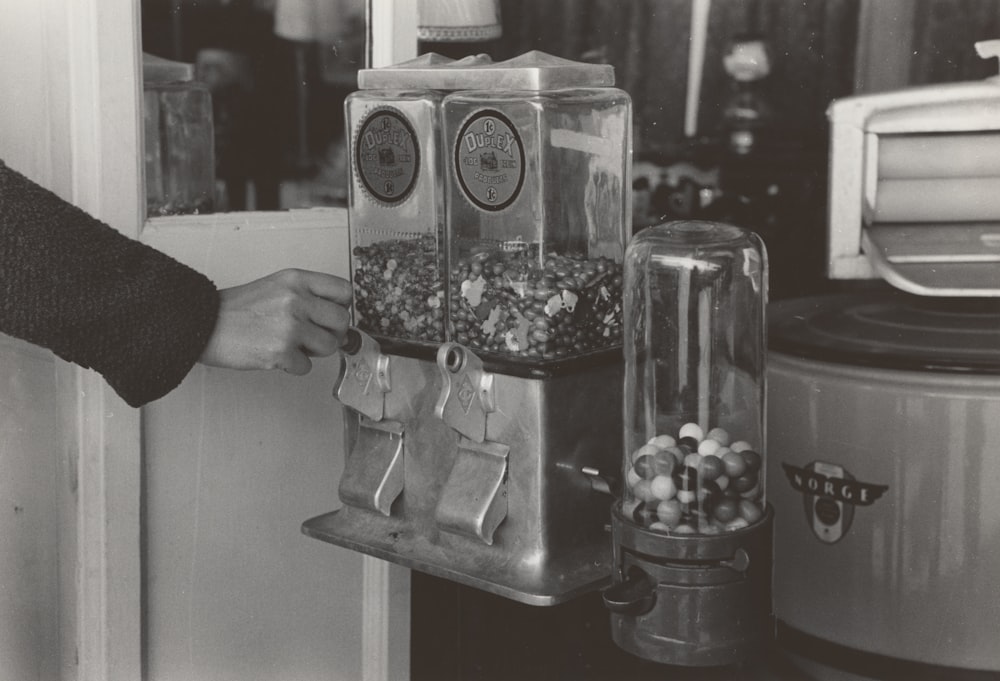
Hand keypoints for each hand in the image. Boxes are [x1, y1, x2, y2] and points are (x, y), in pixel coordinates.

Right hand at [199, 268, 352, 374]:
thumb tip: (337, 317)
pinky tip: (275, 354)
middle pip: (342, 321)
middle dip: (332, 334)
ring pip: (329, 346)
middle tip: (314, 336)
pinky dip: (293, 366)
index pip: (344, 291)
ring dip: (313, 352)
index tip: (331, 315)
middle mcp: (296, 300)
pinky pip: (306, 366)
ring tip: (291, 345)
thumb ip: (307, 297)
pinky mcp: (281, 352)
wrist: (202, 323)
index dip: (342, 307)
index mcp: (296, 280)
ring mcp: (289, 326)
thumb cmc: (236, 309)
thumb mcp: (276, 287)